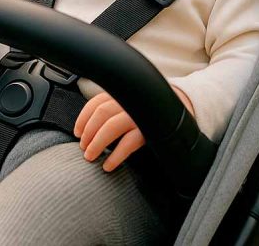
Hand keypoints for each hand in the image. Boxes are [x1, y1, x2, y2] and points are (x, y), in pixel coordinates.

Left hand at [73, 86, 194, 171]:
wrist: (181, 110)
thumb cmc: (150, 109)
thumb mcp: (131, 102)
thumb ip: (114, 106)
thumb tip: (89, 126)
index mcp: (123, 93)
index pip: (95, 102)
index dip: (83, 118)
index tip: (77, 132)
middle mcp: (130, 100)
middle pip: (101, 114)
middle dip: (88, 132)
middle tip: (83, 147)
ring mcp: (139, 114)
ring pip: (111, 127)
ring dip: (97, 144)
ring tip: (90, 157)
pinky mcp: (149, 129)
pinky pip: (128, 143)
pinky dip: (115, 156)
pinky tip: (109, 165)